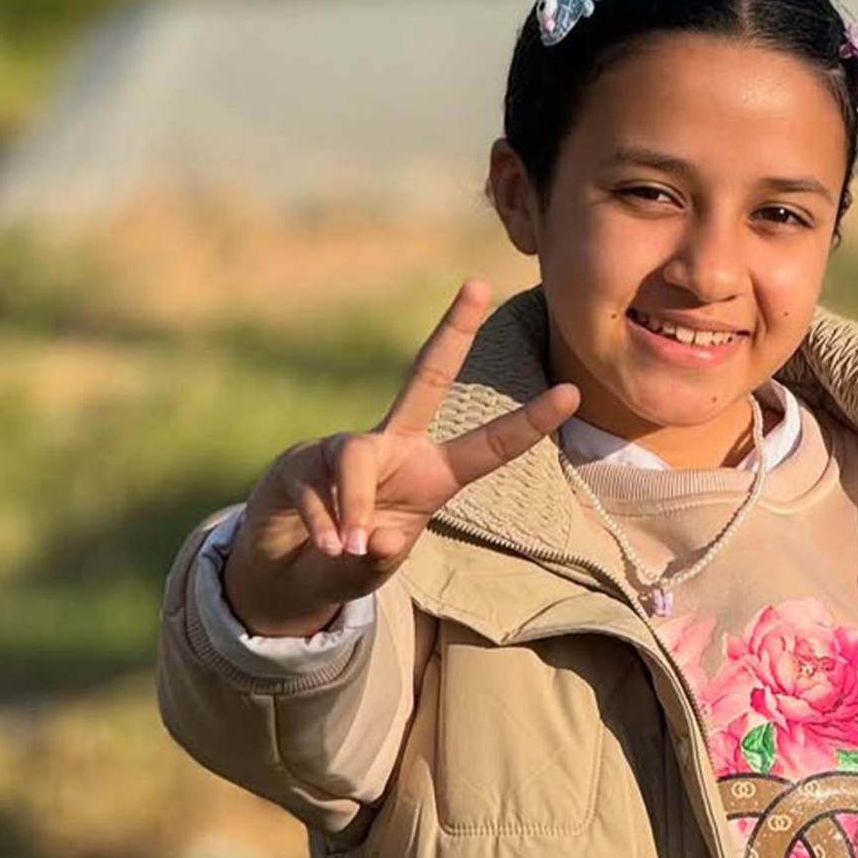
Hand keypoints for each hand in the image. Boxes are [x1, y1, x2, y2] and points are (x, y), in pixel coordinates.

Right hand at [222, 279, 579, 636]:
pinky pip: (317, 489)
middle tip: (479, 284)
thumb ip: (376, 561)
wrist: (284, 570)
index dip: (527, 423)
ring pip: (357, 459)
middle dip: (452, 330)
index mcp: (432, 475)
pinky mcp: (301, 459)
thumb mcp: (369, 573)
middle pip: (424, 377)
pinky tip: (322, 547)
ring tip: (345, 549)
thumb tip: (375, 537)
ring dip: (355, 507)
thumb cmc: (345, 564)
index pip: (487, 447)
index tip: (572, 392)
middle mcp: (395, 448)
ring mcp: (345, 447)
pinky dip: (322, 527)